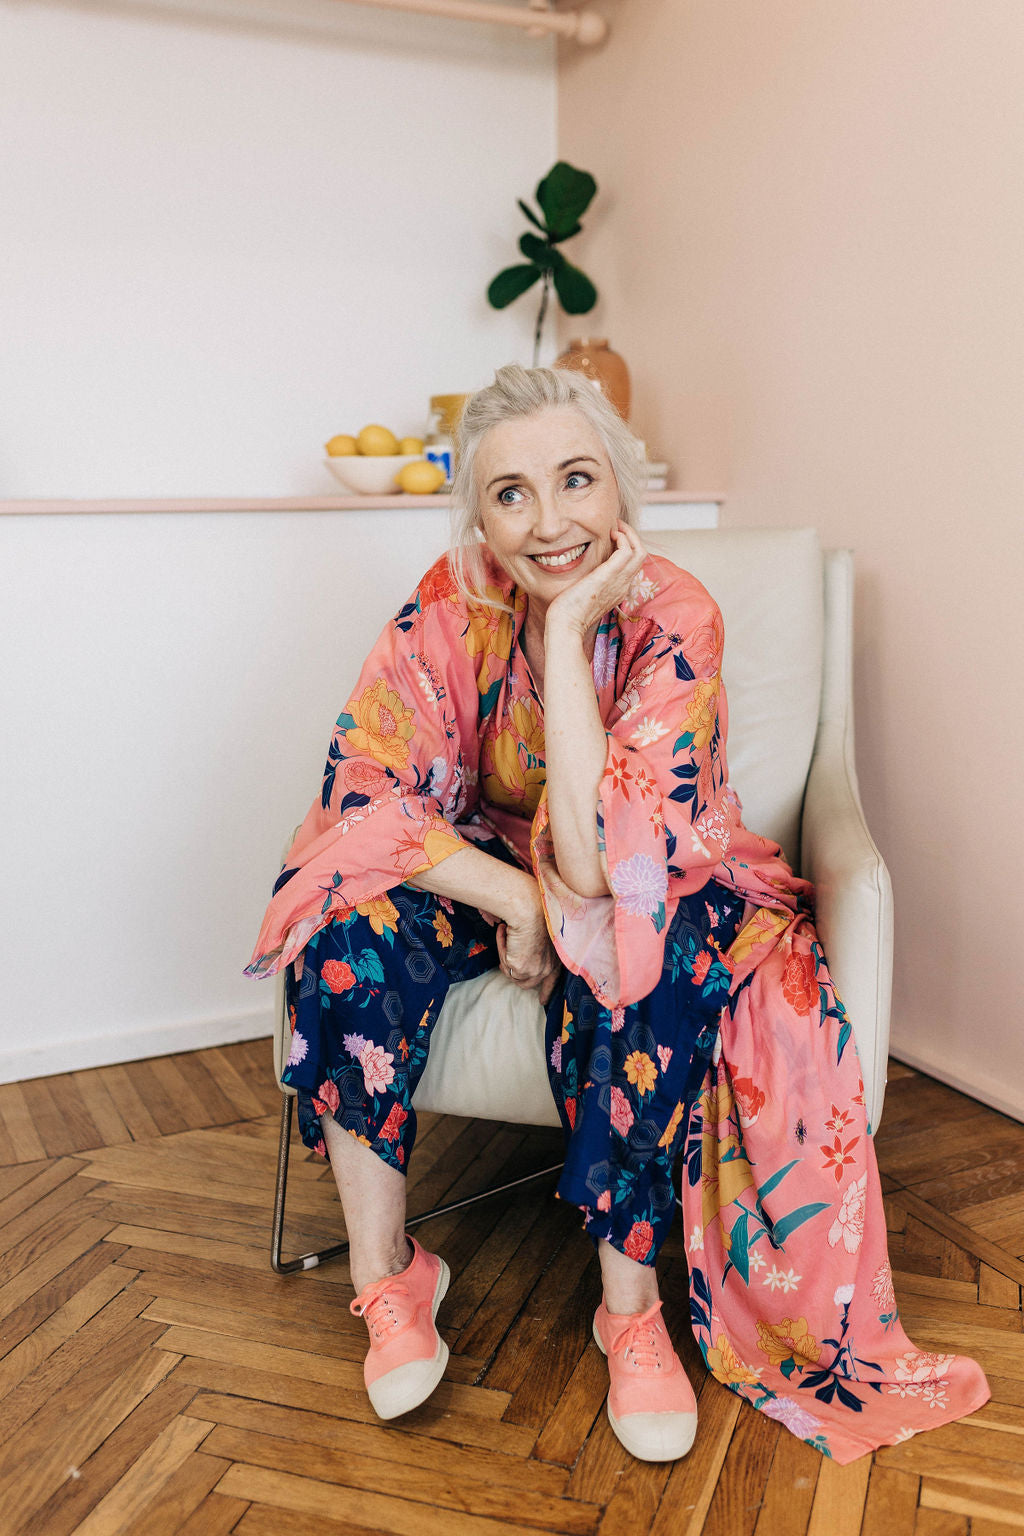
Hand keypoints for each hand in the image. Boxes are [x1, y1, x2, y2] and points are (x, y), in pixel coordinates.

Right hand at [496, 887, 560, 1005]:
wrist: (530, 908)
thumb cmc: (536, 914)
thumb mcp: (541, 934)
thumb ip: (536, 949)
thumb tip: (519, 959)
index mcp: (557, 958)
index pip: (553, 982)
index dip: (546, 992)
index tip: (542, 1001)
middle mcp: (548, 968)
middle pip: (528, 983)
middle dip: (514, 973)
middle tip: (504, 963)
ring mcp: (535, 970)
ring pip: (513, 975)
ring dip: (506, 958)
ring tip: (505, 937)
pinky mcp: (520, 968)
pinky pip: (504, 964)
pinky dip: (501, 948)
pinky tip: (503, 931)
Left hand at [545, 521, 646, 638]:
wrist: (565, 625)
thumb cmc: (567, 613)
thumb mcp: (583, 594)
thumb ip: (588, 582)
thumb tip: (582, 572)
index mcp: (617, 590)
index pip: (632, 565)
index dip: (626, 547)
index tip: (612, 536)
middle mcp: (623, 585)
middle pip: (640, 556)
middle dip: (631, 536)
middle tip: (616, 526)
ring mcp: (619, 581)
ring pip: (639, 551)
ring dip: (629, 534)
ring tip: (614, 526)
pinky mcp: (609, 575)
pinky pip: (627, 551)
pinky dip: (622, 537)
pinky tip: (609, 533)